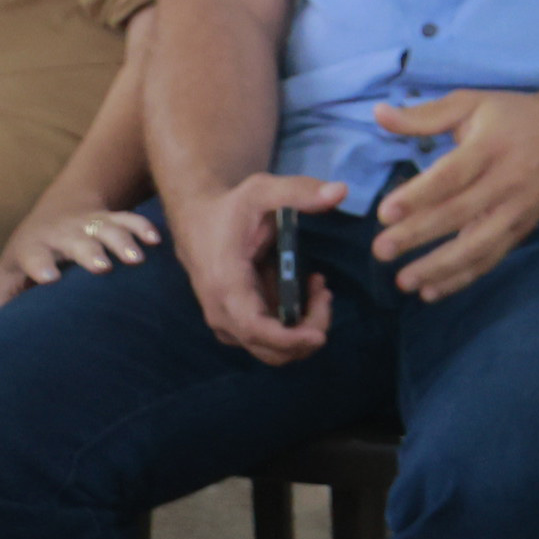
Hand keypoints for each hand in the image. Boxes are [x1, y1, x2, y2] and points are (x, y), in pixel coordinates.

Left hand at [0, 200, 163, 310]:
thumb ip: (3, 305)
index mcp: (32, 248)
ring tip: (136, 259)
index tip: (50, 278)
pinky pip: (129, 218)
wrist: (55, 211)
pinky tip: (156, 241)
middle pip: (76, 239)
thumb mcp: (9, 277)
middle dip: (89, 252)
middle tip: (102, 268)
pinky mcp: (111, 219)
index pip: (34, 255)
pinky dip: (143, 227)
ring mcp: (88, 223)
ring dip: (122, 241)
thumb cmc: (29, 258)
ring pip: (107, 227)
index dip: (41, 265)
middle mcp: (61, 232)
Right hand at [180, 172, 346, 363]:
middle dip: (308, 330)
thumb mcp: (262, 190)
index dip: (287, 339)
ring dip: (304, 326)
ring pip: (271, 347)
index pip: (254, 329)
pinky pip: (270, 337)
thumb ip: (300, 191)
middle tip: (325, 291)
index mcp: (225, 285)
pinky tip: (308, 289)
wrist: (197, 219)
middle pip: (269, 348)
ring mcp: (228, 321)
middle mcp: (222, 312)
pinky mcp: (237, 321)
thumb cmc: (230, 208)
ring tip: (318, 286)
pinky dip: (295, 323)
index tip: (319, 335)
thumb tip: (341, 191)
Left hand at [369, 90, 538, 300]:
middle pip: (460, 213)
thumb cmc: (514, 116)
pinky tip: (431, 291)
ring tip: (403, 281)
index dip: (419, 196)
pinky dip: (462, 278)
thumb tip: (378, 114)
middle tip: (381, 250)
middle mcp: (507, 181)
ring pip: (478, 245)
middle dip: (419, 235)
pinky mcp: (522, 229)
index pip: (452, 175)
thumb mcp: (473, 102)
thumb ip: (426, 115)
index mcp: (491, 146)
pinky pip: (491, 258)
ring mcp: (517, 210)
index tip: (384, 213)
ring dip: (439, 266)